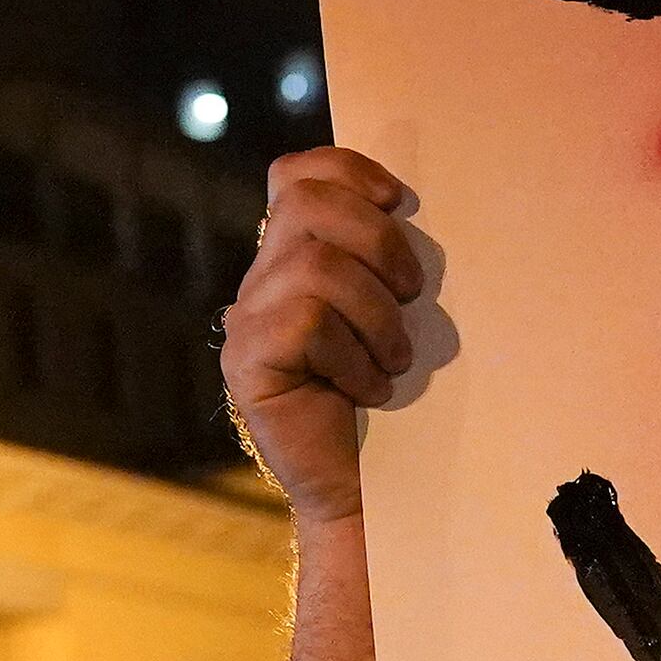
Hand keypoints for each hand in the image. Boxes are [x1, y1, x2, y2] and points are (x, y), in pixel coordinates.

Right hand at [223, 148, 422, 530]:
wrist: (372, 490)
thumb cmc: (396, 400)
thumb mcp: (396, 312)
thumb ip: (384, 259)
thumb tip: (407, 206)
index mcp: (296, 257)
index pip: (297, 175)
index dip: (347, 169)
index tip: (401, 199)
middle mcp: (262, 280)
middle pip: (306, 203)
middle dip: (378, 239)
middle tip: (414, 293)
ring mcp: (247, 321)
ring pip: (316, 266)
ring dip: (377, 312)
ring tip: (397, 358)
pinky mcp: (246, 362)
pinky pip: (307, 322)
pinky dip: (355, 355)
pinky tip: (370, 389)